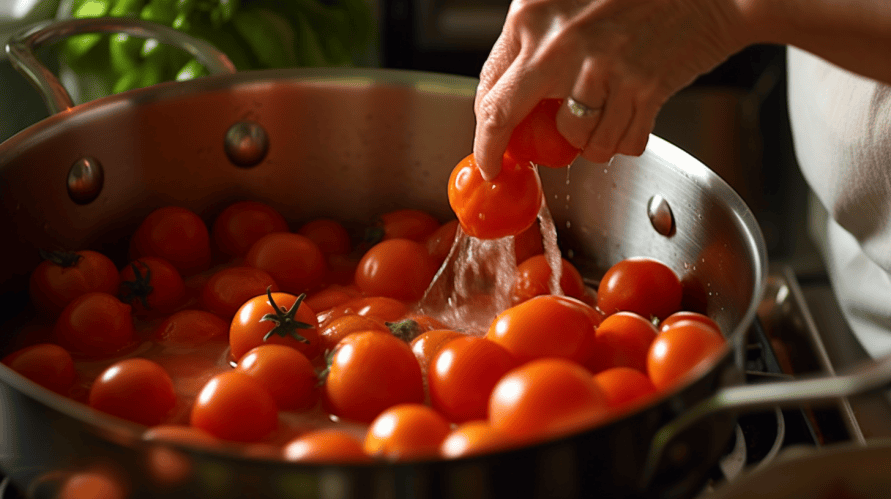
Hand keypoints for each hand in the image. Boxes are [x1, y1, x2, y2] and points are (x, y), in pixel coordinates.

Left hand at [473, 0, 750, 178]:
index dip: (483, 126)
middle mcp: (559, 43)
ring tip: (602, 114)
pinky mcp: (642, 90)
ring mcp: (602, 69)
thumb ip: (531, 38)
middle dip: (501, 149)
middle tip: (503, 165)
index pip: (490, 86)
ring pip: (573, 139)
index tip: (485, 146)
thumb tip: (502, 96)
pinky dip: (621, 141)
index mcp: (532, 15)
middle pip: (507, 117)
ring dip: (585, 140)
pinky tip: (629, 116)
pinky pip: (618, 144)